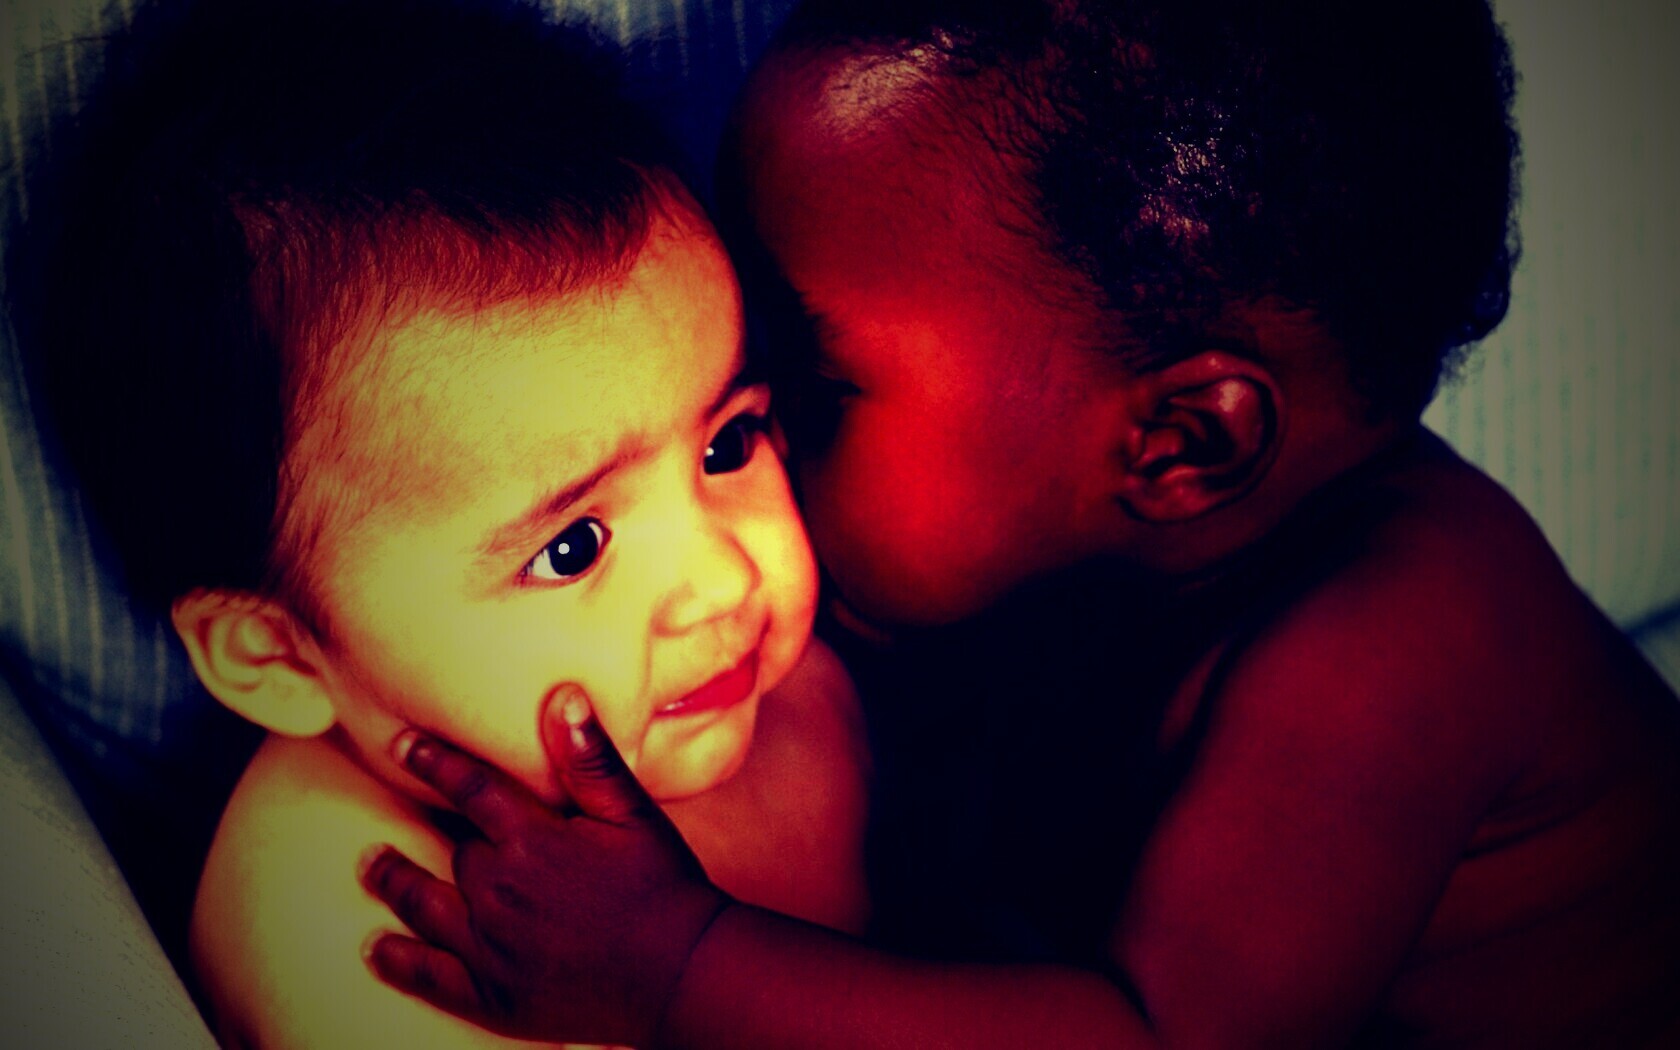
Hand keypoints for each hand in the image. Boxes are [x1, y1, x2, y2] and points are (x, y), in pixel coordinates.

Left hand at [359, 686, 732, 1047]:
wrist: (682, 973)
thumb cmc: (664, 886)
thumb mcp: (634, 814)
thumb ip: (591, 759)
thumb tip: (562, 696)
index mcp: (532, 840)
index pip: (470, 789)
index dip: (434, 762)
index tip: (402, 744)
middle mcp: (500, 890)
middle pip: (451, 848)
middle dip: (427, 828)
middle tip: (392, 813)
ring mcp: (491, 946)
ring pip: (424, 905)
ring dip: (393, 881)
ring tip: (370, 865)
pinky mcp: (493, 994)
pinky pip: (430, 975)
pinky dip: (397, 960)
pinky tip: (376, 948)